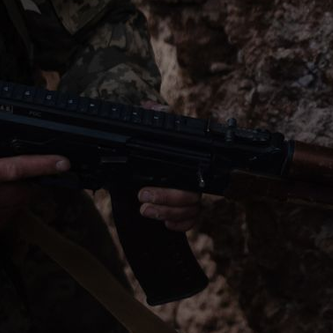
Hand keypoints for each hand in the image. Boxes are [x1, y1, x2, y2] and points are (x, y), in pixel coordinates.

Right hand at [0, 153, 70, 237]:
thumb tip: (14, 154)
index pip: (18, 168)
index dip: (43, 165)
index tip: (64, 163)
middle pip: (25, 192)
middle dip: (27, 184)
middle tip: (14, 176)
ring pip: (17, 207)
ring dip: (15, 198)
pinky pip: (5, 219)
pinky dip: (3, 211)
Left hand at [138, 98, 201, 231]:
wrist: (140, 170)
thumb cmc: (152, 151)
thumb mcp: (151, 134)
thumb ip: (154, 119)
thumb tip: (152, 107)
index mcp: (185, 163)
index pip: (192, 172)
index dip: (174, 185)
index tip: (145, 188)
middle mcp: (191, 181)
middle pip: (191, 197)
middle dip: (165, 199)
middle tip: (141, 196)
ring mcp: (190, 198)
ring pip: (191, 211)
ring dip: (167, 213)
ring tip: (144, 210)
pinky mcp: (186, 211)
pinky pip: (192, 222)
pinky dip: (181, 225)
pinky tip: (166, 225)